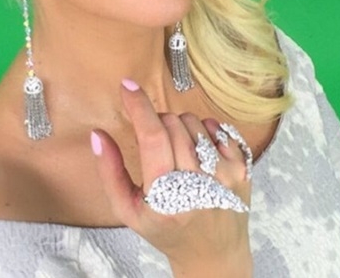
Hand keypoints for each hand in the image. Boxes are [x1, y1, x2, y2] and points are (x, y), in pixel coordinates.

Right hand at [90, 78, 252, 277]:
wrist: (213, 252)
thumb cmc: (166, 230)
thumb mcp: (128, 210)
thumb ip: (110, 172)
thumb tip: (98, 134)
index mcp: (166, 197)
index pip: (153, 137)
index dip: (139, 107)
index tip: (128, 87)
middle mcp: (198, 185)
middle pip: (172, 124)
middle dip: (158, 122)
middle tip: (156, 140)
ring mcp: (224, 174)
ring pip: (194, 122)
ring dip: (179, 126)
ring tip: (178, 151)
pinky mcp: (242, 167)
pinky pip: (216, 126)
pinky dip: (203, 130)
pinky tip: (198, 151)